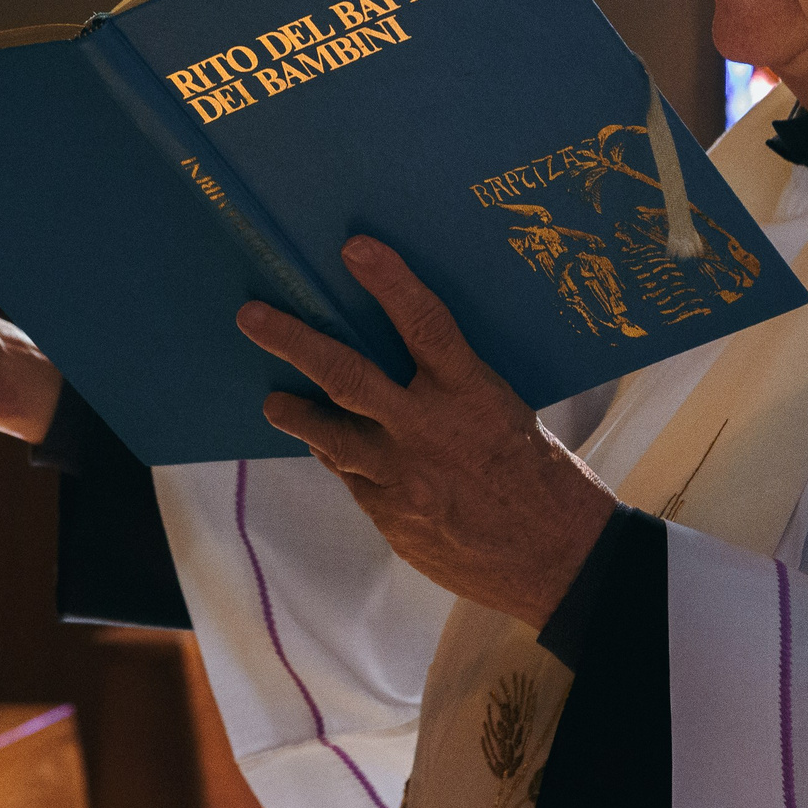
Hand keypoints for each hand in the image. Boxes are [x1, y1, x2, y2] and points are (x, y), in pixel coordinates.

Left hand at [246, 236, 617, 629]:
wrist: (555, 559)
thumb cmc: (537, 474)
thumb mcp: (504, 411)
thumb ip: (450, 385)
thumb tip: (401, 356)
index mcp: (471, 394)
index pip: (425, 325)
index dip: (389, 283)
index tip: (354, 248)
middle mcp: (428, 430)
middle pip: (347, 376)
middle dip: (295, 342)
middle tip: (252, 317)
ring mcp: (402, 476)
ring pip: (328, 434)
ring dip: (294, 413)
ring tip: (274, 401)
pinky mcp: (389, 515)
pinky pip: (348, 475)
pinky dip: (335, 455)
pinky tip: (327, 445)